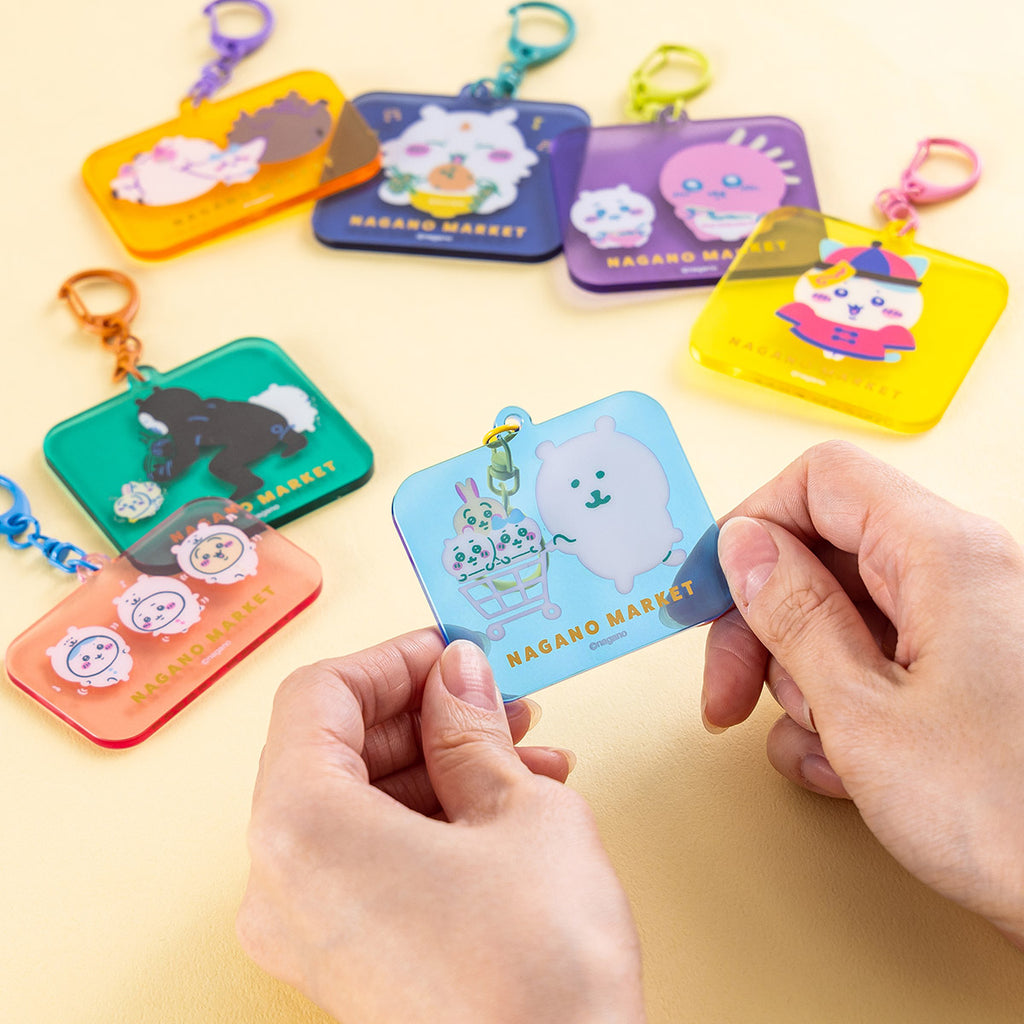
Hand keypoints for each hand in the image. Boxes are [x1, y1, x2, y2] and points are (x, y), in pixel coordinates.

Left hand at [237, 629, 644, 1023]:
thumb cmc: (539, 969)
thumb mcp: (519, 809)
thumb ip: (472, 726)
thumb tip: (457, 671)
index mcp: (300, 827)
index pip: (318, 697)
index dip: (390, 660)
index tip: (448, 649)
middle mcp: (279, 882)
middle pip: (335, 750)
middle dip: (423, 714)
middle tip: (493, 697)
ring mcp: (307, 932)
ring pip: (359, 805)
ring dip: (438, 766)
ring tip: (522, 751)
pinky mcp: (344, 964)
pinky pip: (370, 859)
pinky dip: (430, 820)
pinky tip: (505, 806)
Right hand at [702, 441, 1023, 947]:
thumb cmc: (1010, 816)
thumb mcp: (862, 712)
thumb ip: (794, 614)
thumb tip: (747, 548)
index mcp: (943, 555)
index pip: (820, 482)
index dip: (752, 527)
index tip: (711, 590)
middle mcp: (961, 575)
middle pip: (820, 556)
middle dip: (761, 626)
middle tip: (727, 691)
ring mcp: (964, 627)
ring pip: (839, 617)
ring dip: (802, 684)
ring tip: (824, 744)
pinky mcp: (964, 675)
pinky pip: (872, 663)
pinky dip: (839, 713)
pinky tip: (842, 769)